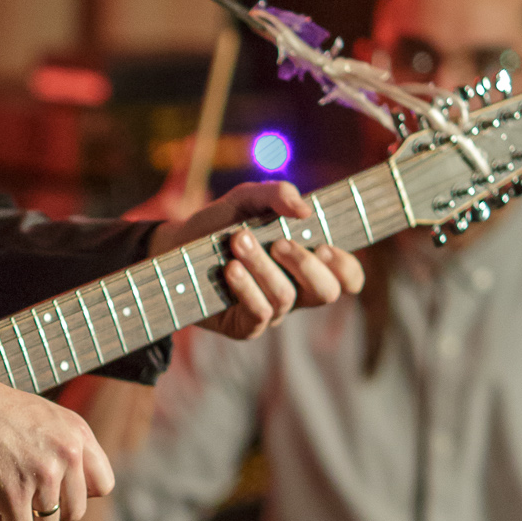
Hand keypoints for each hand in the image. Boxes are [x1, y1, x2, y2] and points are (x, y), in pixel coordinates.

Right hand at [0, 360, 113, 520]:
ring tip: (6, 498)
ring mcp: (42, 475)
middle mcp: (67, 454)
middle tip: (26, 499)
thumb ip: (68, 448)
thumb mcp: (47, 418)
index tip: (57, 489)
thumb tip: (75, 490)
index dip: (79, 493)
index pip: (103, 485)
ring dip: (26, 519)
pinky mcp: (12, 493)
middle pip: (74, 512)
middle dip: (50, 511)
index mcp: (78, 434)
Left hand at [150, 181, 364, 340]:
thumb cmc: (219, 224)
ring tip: (238, 241)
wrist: (174, 245)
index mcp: (307, 262)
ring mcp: (271, 311)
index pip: (347, 277)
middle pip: (326, 292)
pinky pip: (259, 314)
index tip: (324, 247)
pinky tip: (231, 269)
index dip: (346, 267)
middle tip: (279, 242)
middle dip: (305, 265)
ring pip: (286, 298)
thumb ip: (276, 194)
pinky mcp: (244, 326)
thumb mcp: (246, 198)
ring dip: (264, 267)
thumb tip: (304, 210)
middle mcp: (295, 290)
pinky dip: (246, 287)